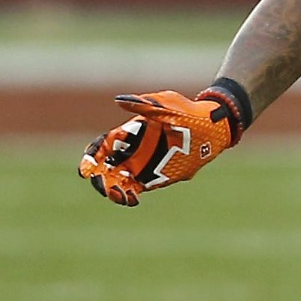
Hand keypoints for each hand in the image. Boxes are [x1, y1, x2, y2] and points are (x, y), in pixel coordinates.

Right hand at [79, 88, 246, 206]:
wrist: (213, 128)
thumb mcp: (166, 105)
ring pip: (118, 180)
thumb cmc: (187, 112)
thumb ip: (143, 105)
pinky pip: (135, 189)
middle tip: (100, 182)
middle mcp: (133, 150)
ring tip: (115, 194)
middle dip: (99, 176)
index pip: (103, 145)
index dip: (91, 156)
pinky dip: (128, 196)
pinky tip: (131, 199)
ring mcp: (142, 165)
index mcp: (131, 133)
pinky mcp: (155, 177)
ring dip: (112, 189)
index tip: (87, 167)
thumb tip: (119, 101)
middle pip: (105, 166)